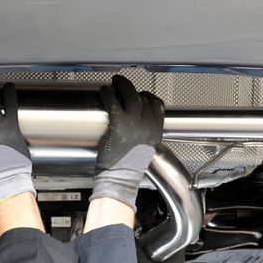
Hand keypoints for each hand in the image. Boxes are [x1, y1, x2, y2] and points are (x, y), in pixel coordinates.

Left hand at [91, 75, 164, 209]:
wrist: (120, 179)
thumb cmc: (128, 167)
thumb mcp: (145, 147)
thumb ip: (145, 132)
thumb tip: (138, 119)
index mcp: (156, 131)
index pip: (157, 105)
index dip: (147, 96)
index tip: (139, 94)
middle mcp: (148, 126)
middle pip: (143, 98)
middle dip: (132, 88)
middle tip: (122, 84)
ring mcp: (134, 125)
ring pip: (130, 97)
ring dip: (121, 87)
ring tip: (113, 84)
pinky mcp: (119, 125)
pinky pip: (114, 104)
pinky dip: (108, 95)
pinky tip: (104, 92)